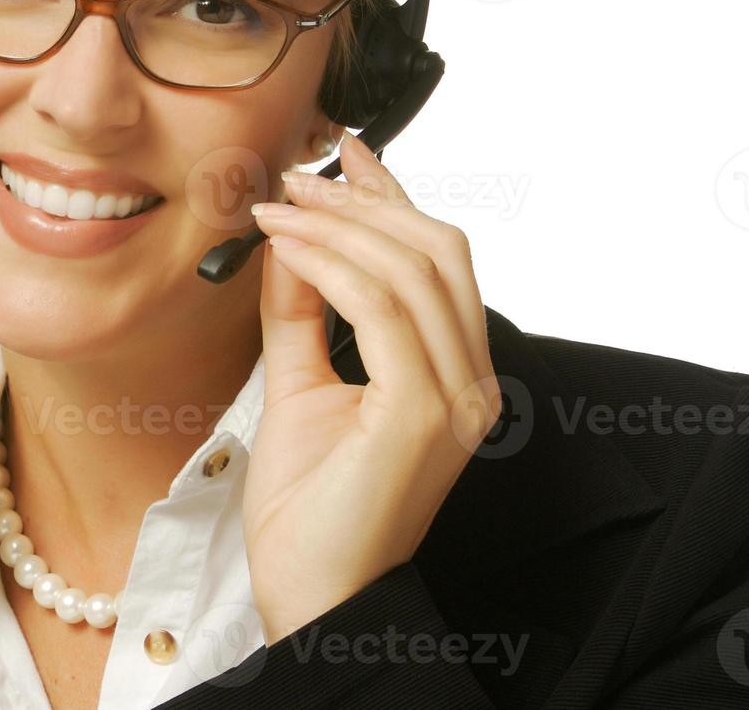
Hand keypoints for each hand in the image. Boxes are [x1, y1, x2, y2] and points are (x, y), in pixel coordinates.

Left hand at [241, 132, 499, 643]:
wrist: (308, 594)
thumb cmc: (308, 509)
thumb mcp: (299, 387)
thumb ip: (301, 316)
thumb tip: (287, 246)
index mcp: (451, 375)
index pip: (436, 261)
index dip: (391, 198)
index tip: (342, 155)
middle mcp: (470, 382)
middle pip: (436, 250)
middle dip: (361, 201)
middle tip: (293, 179)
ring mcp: (456, 398)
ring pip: (414, 269)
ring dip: (338, 226)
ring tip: (278, 209)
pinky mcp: (423, 413)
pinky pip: (383, 310)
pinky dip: (333, 266)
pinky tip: (289, 250)